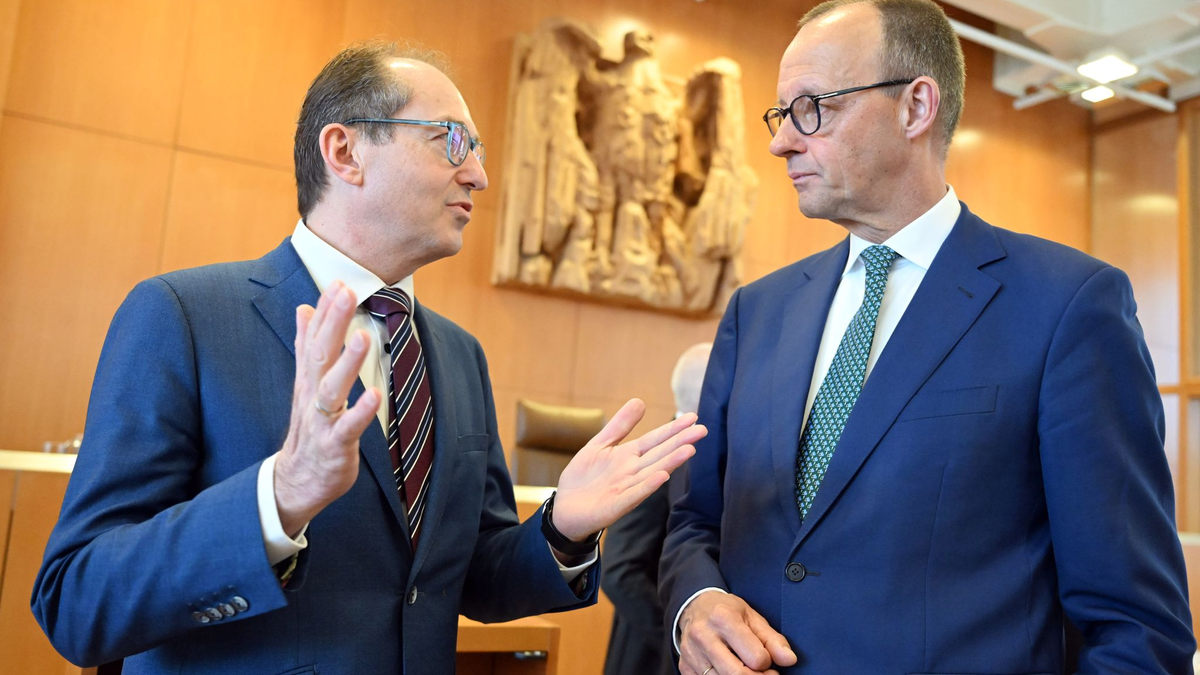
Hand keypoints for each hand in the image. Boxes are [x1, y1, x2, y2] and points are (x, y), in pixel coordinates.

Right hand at [274, 281, 381, 536]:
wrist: (296, 480)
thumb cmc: (309, 428)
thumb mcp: (305, 383)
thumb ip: (306, 346)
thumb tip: (305, 309)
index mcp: (308, 379)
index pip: (315, 338)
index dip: (327, 311)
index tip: (339, 281)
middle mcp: (312, 396)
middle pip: (320, 355)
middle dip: (333, 323)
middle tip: (346, 291)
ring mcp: (321, 421)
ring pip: (331, 389)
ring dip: (347, 362)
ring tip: (363, 336)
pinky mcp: (334, 445)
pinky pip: (347, 428)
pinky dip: (360, 413)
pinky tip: (375, 395)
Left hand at [551, 399, 705, 540]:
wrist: (563, 509)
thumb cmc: (584, 478)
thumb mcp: (599, 445)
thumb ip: (619, 426)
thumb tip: (640, 401)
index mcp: (629, 457)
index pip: (655, 440)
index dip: (672, 429)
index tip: (693, 418)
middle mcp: (633, 473)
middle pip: (660, 455)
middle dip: (680, 443)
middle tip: (702, 430)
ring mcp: (626, 490)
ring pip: (652, 473)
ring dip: (671, 462)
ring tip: (689, 449)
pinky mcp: (615, 507)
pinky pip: (633, 495)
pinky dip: (647, 486)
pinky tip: (662, 476)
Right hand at [678, 591, 795, 674]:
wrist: (693, 606)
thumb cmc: (726, 611)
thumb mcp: (752, 617)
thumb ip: (773, 640)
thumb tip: (789, 660)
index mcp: (724, 619)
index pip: (756, 658)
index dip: (767, 662)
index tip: (766, 659)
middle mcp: (704, 636)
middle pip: (737, 674)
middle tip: (764, 673)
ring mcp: (692, 653)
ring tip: (746, 670)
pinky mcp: (685, 667)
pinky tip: (728, 671)